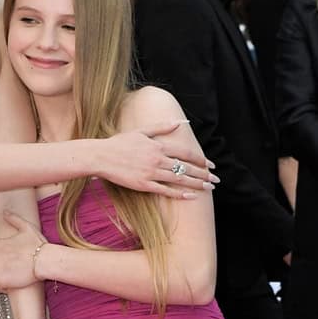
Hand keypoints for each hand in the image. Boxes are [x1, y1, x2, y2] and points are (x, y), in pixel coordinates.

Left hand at [0, 210, 44, 291]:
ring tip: (16, 274)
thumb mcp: (26, 227)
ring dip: (2, 275)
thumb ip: (13, 219)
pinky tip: (15, 282)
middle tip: (13, 267)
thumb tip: (5, 212)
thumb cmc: (38, 245)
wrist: (44, 261)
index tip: (6, 257)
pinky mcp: (0, 281)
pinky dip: (4, 286)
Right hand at [102, 122, 218, 198]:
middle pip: (186, 167)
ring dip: (196, 184)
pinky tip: (191, 196)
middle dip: (203, 174)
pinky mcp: (143, 185)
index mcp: (158, 145)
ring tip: (209, 188)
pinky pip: (165, 190)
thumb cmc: (119, 143)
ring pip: (179, 179)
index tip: (210, 164)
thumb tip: (180, 122)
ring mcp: (151, 173)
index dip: (200, 159)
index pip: (185, 153)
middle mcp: (157, 159)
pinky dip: (179, 194)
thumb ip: (161, 127)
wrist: (101, 156)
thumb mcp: (141, 131)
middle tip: (216, 179)